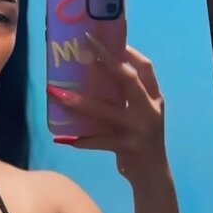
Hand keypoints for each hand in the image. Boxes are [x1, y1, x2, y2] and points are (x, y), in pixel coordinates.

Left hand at [47, 32, 167, 183]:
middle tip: (85, 44)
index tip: (109, 36)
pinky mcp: (128, 147)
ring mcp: (139, 129)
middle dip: (107, 59)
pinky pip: (100, 141)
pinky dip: (82, 140)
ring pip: (106, 110)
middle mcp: (149, 110)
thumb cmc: (142, 141)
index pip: (145, 68)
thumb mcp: (141, 115)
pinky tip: (65, 139)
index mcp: (154, 99)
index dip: (128, 51)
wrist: (153, 175)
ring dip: (80, 101)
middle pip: (128, 79)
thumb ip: (127, 97)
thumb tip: (96, 73)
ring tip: (58, 94)